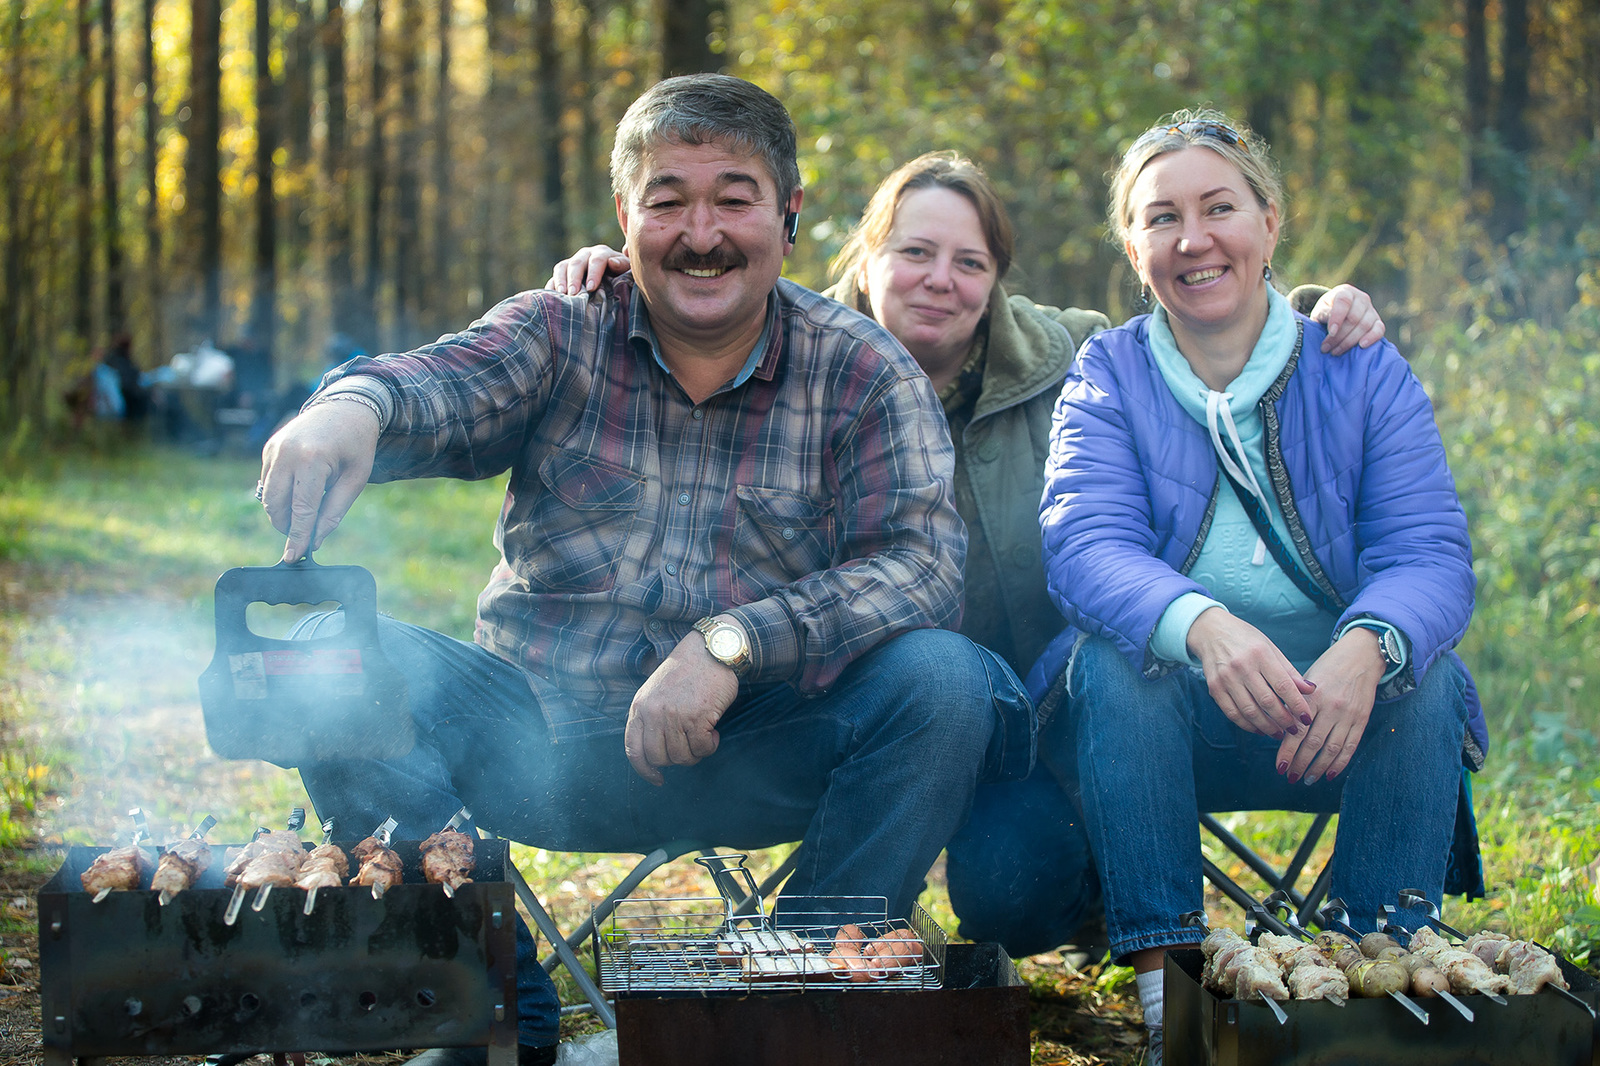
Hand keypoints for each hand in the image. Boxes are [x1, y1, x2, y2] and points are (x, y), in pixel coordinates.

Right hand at [258, 400, 380, 562]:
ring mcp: (274, 449)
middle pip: (276, 505)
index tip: (294, 558)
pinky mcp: (269, 449)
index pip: (301, 509)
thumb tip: (314, 541)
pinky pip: (269, 483)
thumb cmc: (356, 445)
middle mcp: (286, 453)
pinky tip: (303, 489)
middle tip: (306, 534)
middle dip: (288, 526)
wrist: (346, 407)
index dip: (298, 536)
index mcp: (312, 459)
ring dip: (283, 512)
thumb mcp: (356, 480)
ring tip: (309, 509)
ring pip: (268, 497)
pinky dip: (282, 495)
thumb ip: (334, 512)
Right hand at [545, 244, 629, 294]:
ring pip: (562, 267)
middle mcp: (585, 255)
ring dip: (560, 281)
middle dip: (574, 278)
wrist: (613, 279)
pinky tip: (552, 298)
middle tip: (573, 293)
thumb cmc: (623, 277)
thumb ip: (622, 265)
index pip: (597, 260)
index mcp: (602, 254)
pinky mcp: (563, 274)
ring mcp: (572, 263)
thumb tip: (612, 262)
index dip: (593, 273)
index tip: (591, 288)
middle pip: (577, 263)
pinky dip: (551, 287)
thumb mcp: (627, 271)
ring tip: (562, 294)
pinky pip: (553, 278)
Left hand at [624, 630, 739, 785]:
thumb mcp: (656, 691)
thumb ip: (651, 718)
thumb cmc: (687, 671)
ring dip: (696, 753)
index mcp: (639, 706)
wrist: (711, 649)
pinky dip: (710, 746)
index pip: (633, 750)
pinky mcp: (697, 716)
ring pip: (681, 757)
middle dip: (676, 759)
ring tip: (703, 736)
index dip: (644, 770)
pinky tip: (714, 732)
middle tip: (690, 745)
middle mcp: (653, 712)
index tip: (657, 779)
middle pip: (659, 758)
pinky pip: (702, 749)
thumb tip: (658, 755)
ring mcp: (674, 715)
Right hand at [1187, 607, 1313, 737]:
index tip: (1306, 718)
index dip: (1297, 705)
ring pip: (1249, 711)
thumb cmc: (1245, 639)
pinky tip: (1258, 729)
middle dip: (1284, 720)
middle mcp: (1242, 666)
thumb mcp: (1270, 648)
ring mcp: (1226, 678)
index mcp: (1260, 654)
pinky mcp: (1214, 687)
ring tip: (1278, 733)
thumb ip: (1289, 670)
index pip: (1283, 686)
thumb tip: (1310, 690)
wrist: (1211, 631)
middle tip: (1295, 730)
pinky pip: (1232, 713)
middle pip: (1267, 702)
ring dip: (1267, 727)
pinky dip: (1247, 725)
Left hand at [1275, 627, 1383, 783]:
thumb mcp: (1307, 681)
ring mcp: (1348, 715)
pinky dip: (1340, 763)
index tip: (1279, 766)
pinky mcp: (1361, 719)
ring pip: (1331, 748)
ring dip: (1318, 768)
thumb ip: (1294, 703)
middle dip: (1300, 764)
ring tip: (1307, 779)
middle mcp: (1331, 707)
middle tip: (1290, 777)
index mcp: (1312, 697)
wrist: (1361, 657)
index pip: (1296, 730)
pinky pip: (1350, 746)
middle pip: (1313, 743)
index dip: (1287, 751)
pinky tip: (1330, 774)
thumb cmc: (1327, 668)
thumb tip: (1278, 728)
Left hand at [1310, 283, 1384, 353]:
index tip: (1331, 332)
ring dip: (1349, 341)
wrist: (1338, 314)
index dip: (1337, 317)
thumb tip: (1332, 327)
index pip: (1343, 301)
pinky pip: (1379, 329)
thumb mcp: (1320, 310)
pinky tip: (1361, 346)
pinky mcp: (1378, 322)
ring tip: (1335, 351)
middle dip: (1339, 336)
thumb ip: (1324, 314)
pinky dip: (1372, 338)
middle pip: (1353, 318)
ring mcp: (1371, 309)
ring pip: (1364, 325)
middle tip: (1326, 348)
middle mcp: (1361, 298)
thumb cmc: (1326, 312)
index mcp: (1345, 292)